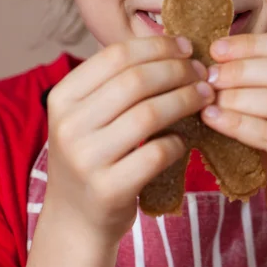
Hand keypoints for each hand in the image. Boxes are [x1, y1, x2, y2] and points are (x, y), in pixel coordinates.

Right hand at [45, 36, 214, 243]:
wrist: (75, 220)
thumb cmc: (93, 157)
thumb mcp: (88, 116)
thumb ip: (117, 84)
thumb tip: (175, 49)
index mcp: (62, 97)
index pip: (116, 55)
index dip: (158, 46)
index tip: (187, 48)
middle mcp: (68, 125)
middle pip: (136, 80)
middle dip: (178, 71)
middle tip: (202, 74)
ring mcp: (86, 159)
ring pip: (149, 114)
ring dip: (186, 100)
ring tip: (204, 97)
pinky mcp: (109, 189)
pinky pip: (157, 153)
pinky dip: (178, 142)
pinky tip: (183, 140)